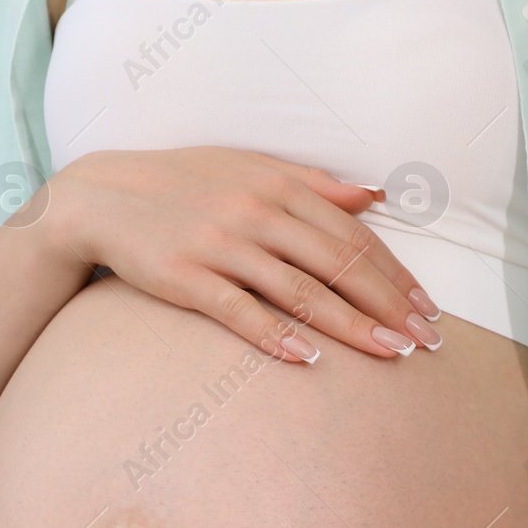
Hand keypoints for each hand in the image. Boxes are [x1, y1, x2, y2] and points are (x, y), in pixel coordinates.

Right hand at [44, 147, 442, 362]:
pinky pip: (240, 311)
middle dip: (388, 304)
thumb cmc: (183, 183)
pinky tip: (308, 359)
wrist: (101, 197)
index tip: (426, 308)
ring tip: (389, 353)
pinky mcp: (186, 277)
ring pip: (300, 291)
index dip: (395, 274)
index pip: (352, 235)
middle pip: (338, 263)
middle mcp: (256, 212)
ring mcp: (221, 245)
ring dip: (350, 326)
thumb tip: (376, 196)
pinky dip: (275, 335)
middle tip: (425, 341)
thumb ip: (314, 183)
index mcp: (279, 186)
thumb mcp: (250, 167)